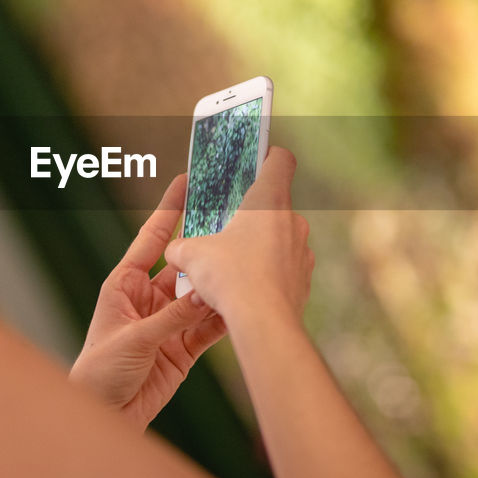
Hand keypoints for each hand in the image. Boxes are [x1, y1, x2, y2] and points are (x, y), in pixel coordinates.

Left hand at [69, 174, 227, 429]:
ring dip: (220, 285)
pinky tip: (243, 305)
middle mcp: (149, 298)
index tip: (186, 182)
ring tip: (246, 264)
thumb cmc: (99, 373)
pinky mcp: (183, 347)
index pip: (151, 240)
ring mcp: (168, 322)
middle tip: (232, 222)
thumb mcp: (133, 340)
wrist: (103, 418)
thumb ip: (172, 317)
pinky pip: (209, 326)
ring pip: (200, 296)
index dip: (168, 210)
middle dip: (206, 247)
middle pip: (183, 266)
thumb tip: (205, 293)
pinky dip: (225, 317)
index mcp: (124, 285)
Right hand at [162, 148, 313, 330]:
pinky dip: (268, 272)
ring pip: (279, 238)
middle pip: (274, 204)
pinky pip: (284, 267)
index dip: (267, 155)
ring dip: (259, 245)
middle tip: (226, 224)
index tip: (254, 160)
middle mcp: (293, 221)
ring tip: (232, 262)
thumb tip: (174, 249)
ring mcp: (302, 251)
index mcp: (269, 200)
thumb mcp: (192, 256)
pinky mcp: (304, 279)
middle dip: (250, 212)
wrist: (263, 323)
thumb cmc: (231, 277)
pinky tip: (246, 287)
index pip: (280, 160)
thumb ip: (181, 246)